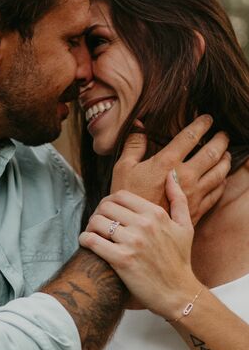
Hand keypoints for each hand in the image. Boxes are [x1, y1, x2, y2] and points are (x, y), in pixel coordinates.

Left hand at [80, 172, 200, 319]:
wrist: (179, 293)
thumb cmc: (180, 261)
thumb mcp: (185, 226)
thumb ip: (178, 198)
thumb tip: (171, 174)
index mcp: (156, 213)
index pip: (120, 195)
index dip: (108, 202)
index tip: (107, 213)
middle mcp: (144, 224)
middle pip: (105, 206)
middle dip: (97, 213)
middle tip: (97, 225)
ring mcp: (133, 242)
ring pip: (96, 221)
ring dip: (89, 227)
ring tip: (92, 235)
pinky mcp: (122, 260)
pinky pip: (93, 241)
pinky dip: (85, 240)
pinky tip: (87, 244)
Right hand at [111, 115, 229, 224]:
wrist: (135, 230)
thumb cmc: (126, 198)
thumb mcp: (123, 168)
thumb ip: (133, 144)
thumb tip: (139, 124)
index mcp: (167, 162)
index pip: (189, 136)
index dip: (201, 124)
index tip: (207, 119)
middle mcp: (185, 176)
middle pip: (211, 153)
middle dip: (220, 140)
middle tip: (223, 135)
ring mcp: (193, 194)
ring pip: (218, 173)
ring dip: (225, 160)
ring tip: (226, 154)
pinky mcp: (196, 210)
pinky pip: (216, 193)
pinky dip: (221, 183)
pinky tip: (221, 179)